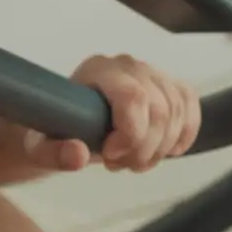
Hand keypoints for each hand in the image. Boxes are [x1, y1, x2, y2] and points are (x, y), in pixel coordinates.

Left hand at [23, 54, 201, 172]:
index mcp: (97, 70)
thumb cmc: (53, 131)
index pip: (133, 96)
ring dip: (159, 149)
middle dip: (143, 149)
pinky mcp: (170, 87)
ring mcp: (152, 74)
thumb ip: (52, 153)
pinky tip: (164, 151)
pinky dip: (183, 136)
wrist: (67, 125)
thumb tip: (78, 154)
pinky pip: (191, 108)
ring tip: (130, 162)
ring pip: (178, 114)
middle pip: (160, 110)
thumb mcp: (39, 148)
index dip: (131, 133)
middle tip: (116, 165)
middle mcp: (128, 65)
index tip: (110, 156)